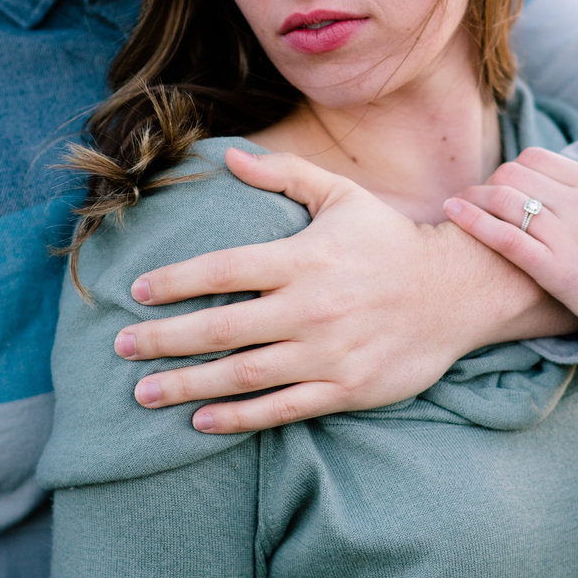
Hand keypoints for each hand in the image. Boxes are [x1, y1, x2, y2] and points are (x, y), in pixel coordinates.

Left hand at [116, 147, 574, 431]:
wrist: (456, 292)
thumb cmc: (389, 240)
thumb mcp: (341, 197)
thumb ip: (284, 174)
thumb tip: (229, 157)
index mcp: (303, 258)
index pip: (223, 269)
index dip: (175, 280)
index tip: (137, 291)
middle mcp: (309, 308)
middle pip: (220, 328)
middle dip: (164, 339)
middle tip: (121, 345)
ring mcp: (326, 353)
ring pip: (242, 375)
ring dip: (187, 385)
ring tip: (143, 392)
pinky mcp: (343, 388)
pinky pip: (280, 409)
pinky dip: (237, 417)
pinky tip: (200, 420)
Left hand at [445, 122, 577, 337]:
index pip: (538, 158)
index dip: (515, 168)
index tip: (508, 184)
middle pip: (514, 173)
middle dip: (492, 182)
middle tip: (482, 198)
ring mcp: (568, 238)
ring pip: (504, 199)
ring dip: (475, 197)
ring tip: (459, 204)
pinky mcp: (556, 272)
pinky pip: (505, 238)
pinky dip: (474, 221)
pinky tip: (453, 213)